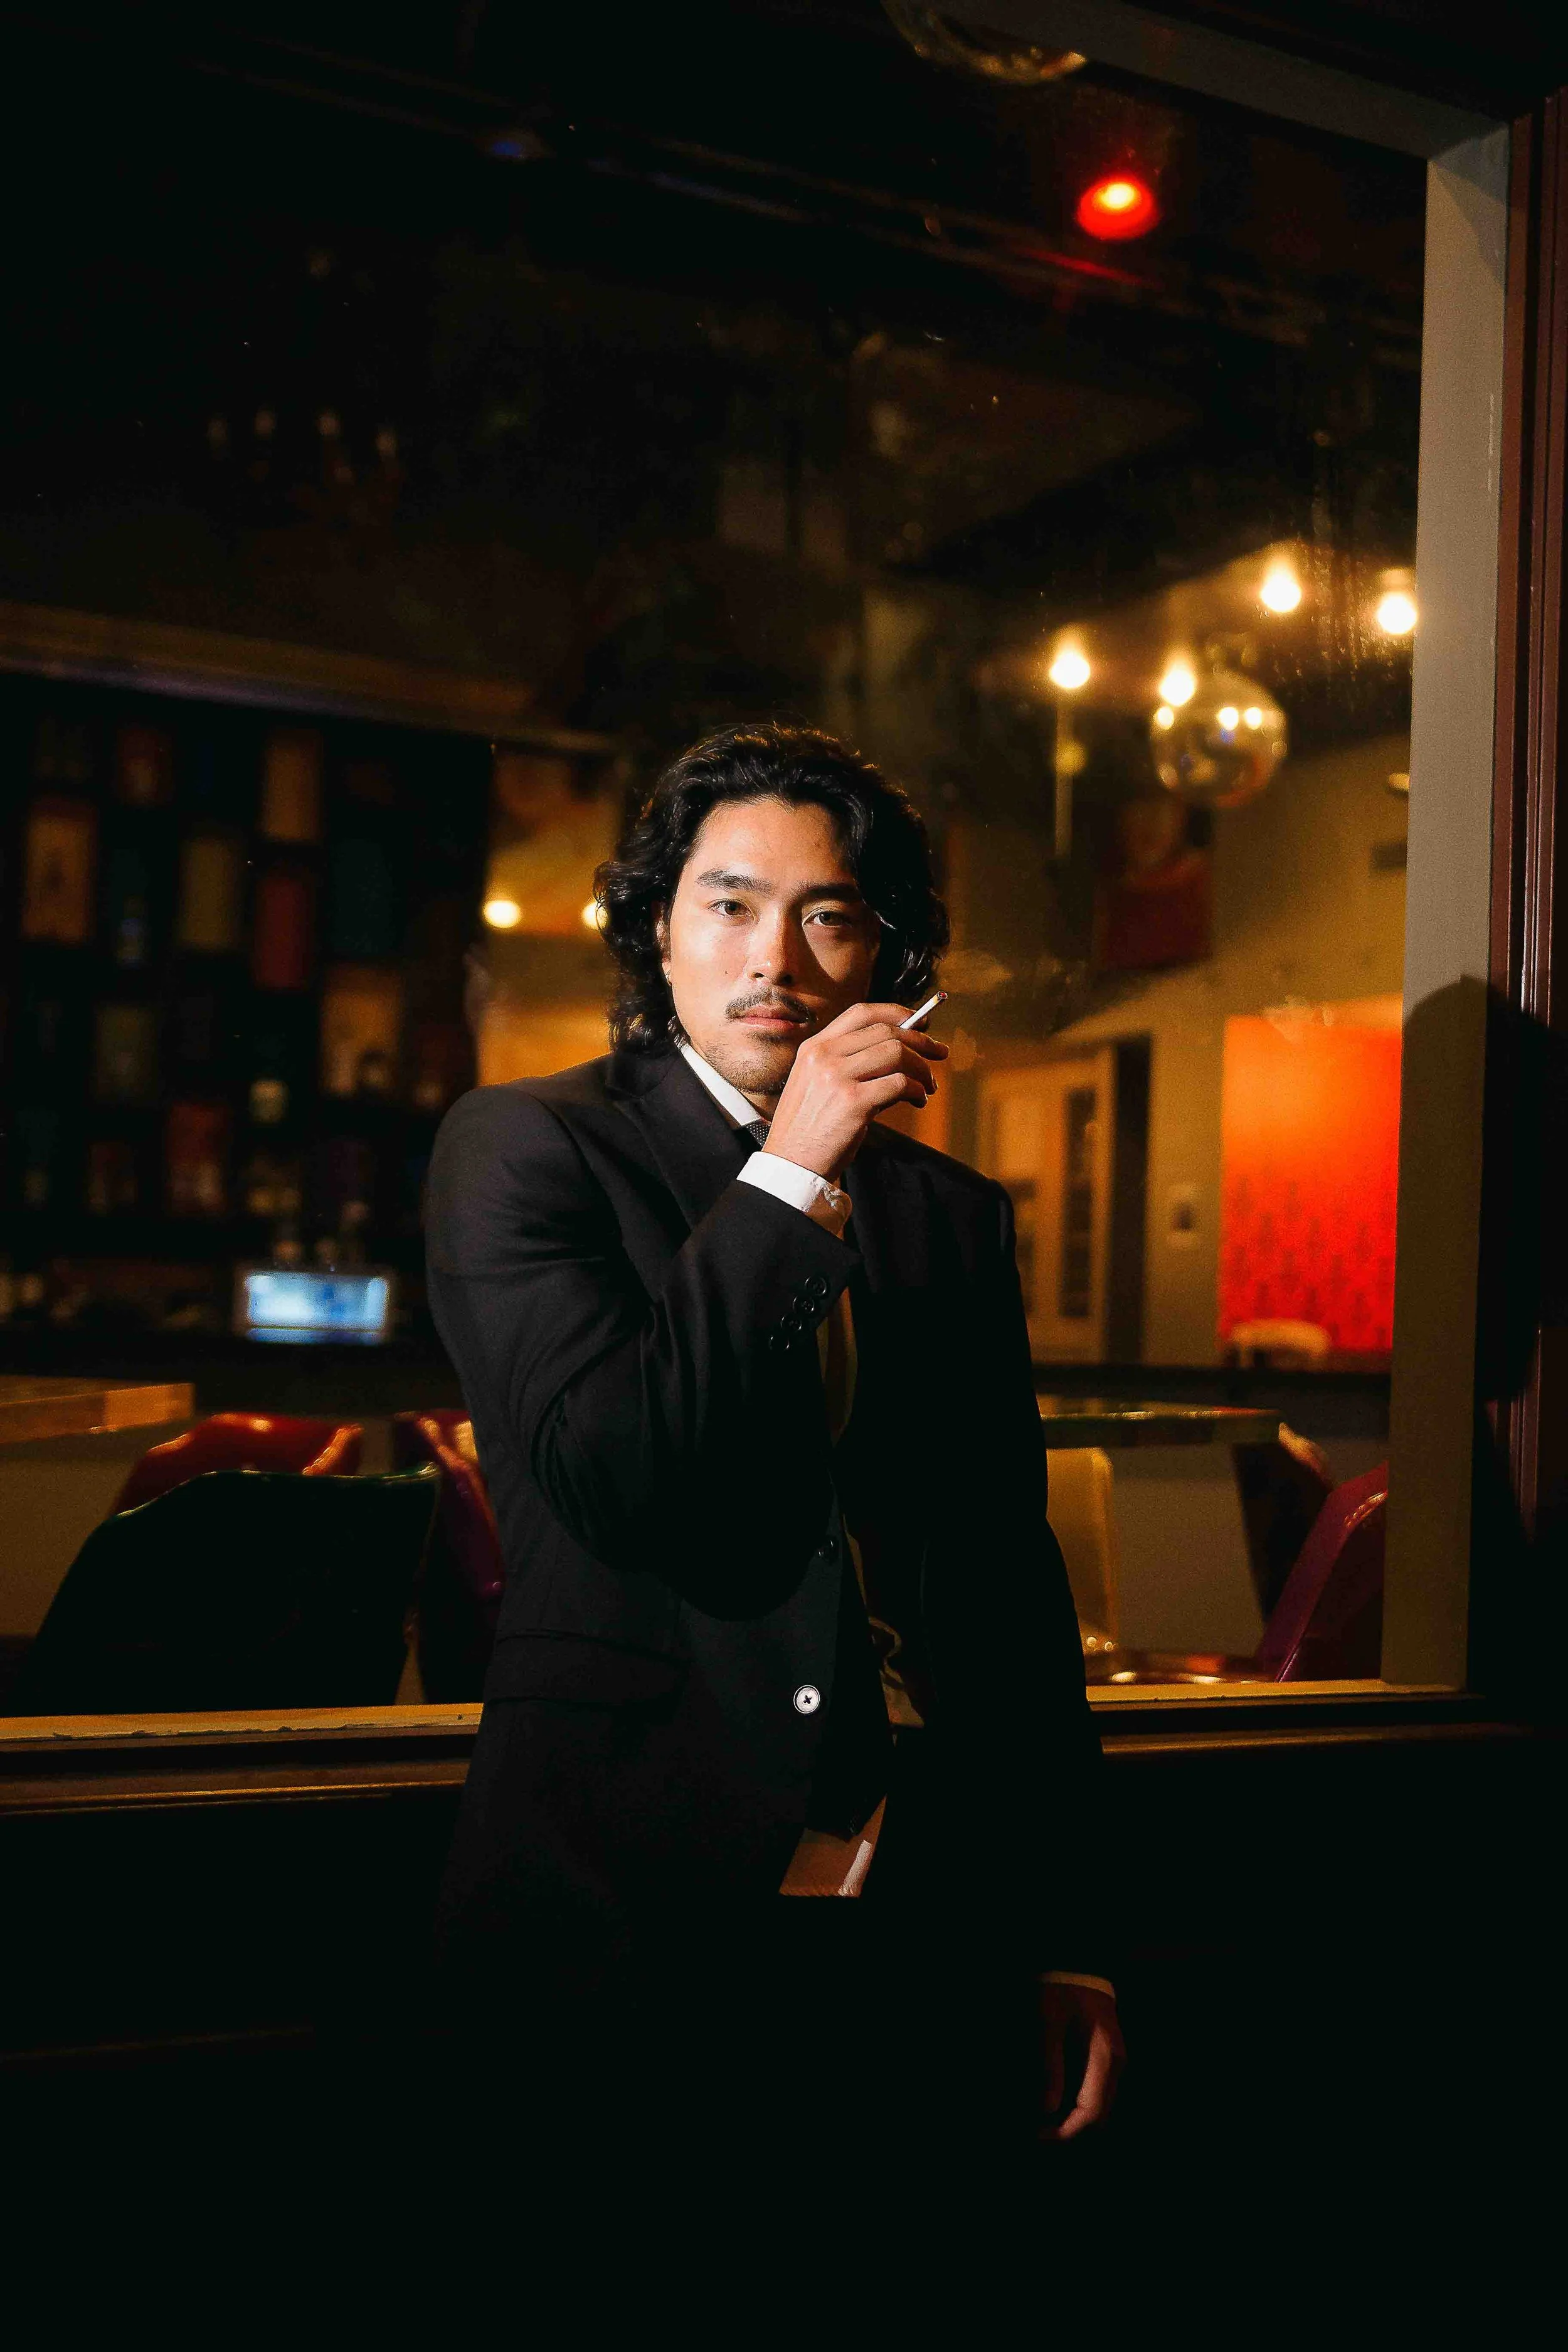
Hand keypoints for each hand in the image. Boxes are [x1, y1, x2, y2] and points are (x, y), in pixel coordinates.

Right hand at [763, 1001, 948, 1179]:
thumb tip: (901, 1050)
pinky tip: (918, 1100)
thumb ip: (847, 1062)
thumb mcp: (816, 1083)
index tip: (921, 1023)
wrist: (791, 1164)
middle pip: (886, 1031)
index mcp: (814, 1047)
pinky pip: (900, 1084)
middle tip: (938, 1053)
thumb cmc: (809, 1128)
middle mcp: (824, 1056)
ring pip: (897, 1053)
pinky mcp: (854, 1103)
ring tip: (927, 1087)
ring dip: (922, 1069)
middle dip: (921, 1041)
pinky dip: (917, 1090)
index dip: (897, 1013)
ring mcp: (837, 1077)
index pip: (862, 1013)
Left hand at [1037, 1982, 1124, 2142]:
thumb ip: (1048, 2066)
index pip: (1092, 2113)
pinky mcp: (1107, 2057)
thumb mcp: (1047, 2023)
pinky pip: (1095, 2092)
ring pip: (1099, 2107)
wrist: (1079, 1962)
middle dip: (1069, 2130)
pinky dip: (1075, 2103)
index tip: (1037, 2135)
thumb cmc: (1061, 1989)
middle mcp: (1116, 2065)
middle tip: (1036, 2132)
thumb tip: (1046, 2110)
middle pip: (1099, 2117)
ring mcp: (1115, 2061)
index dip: (1066, 2132)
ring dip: (1072, 2119)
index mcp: (1104, 2058)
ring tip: (1040, 2120)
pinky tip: (1052, 2099)